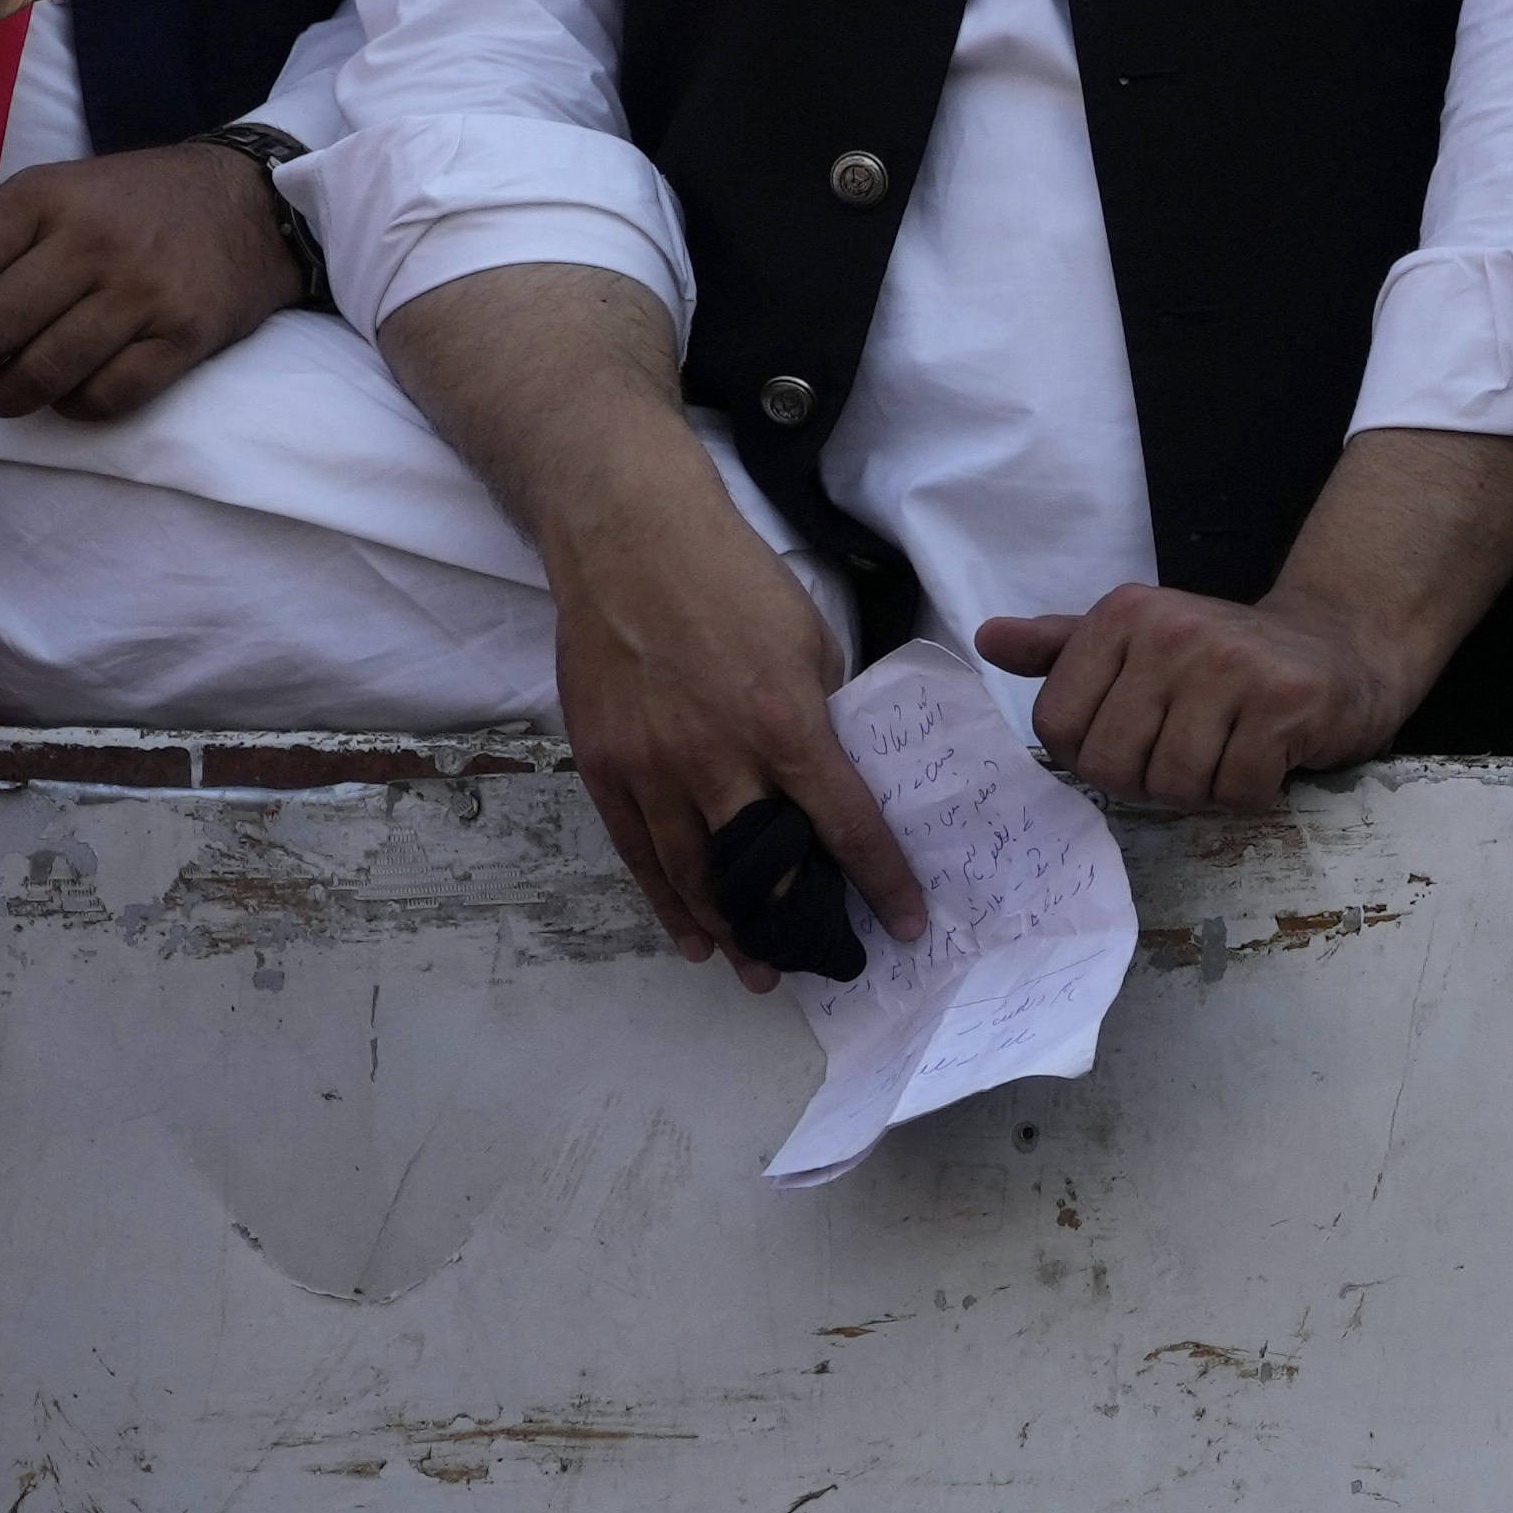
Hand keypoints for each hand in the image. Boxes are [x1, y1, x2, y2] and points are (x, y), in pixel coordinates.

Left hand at [0, 135, 294, 423]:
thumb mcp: (48, 201)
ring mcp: (143, 290)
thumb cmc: (131, 204)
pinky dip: (73, 407)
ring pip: (41, 374)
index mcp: (44, 196)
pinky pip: (105, 397)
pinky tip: (69, 391)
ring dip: (5, 398)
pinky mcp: (185, 334)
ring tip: (5, 391)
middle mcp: (92, 240)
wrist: (253, 202)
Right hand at [546, 487, 921, 982]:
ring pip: (693, 878)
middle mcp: (716, 759)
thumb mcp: (809, 640)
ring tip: (759, 969)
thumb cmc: (733, 581)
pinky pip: (638, 855)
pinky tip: (692, 935)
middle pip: (762, 871)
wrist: (630, 542)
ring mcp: (651, 769)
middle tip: (825, 961)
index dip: (881, 880)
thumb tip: (837, 771)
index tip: (907, 921)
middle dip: (797, 925)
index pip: (844, 823)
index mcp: (783, 723)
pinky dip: (667, 902)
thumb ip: (823, 714)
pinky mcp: (605, 768)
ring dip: (730, 932)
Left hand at [978, 581, 1425, 814]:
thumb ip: (1062, 647)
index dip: (1095, 753)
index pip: (1058, 728)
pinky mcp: (1286, 701)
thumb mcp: (1137, 641)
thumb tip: (986, 638)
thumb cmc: (1224, 660)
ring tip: (1230, 747)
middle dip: (1150, 778)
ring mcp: (1232, 663)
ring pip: (1175, 784)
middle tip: (1190, 746)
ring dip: (1204, 788)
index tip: (1140, 731)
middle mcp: (1173, 629)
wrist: (1341, 647)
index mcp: (1124, 614)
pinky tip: (1268, 752)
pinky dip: (1251, 790)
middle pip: (1113, 764)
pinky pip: (1236, 790)